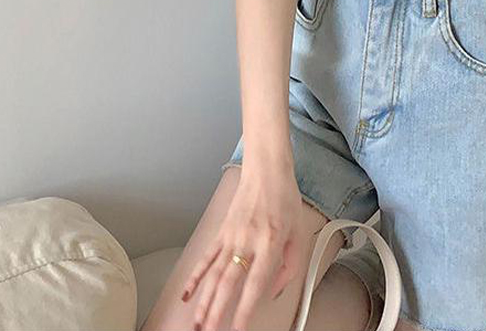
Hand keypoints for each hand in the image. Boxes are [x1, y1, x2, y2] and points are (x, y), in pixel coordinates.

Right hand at [181, 161, 303, 330]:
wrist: (267, 170)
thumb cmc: (285, 198)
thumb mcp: (299, 232)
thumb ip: (289, 266)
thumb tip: (274, 291)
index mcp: (270, 244)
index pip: (255, 285)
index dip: (245, 311)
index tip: (238, 330)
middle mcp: (248, 242)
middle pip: (228, 284)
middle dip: (217, 313)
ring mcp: (232, 236)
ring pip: (214, 275)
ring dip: (204, 302)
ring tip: (197, 324)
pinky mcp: (222, 231)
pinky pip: (206, 257)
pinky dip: (195, 277)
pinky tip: (187, 294)